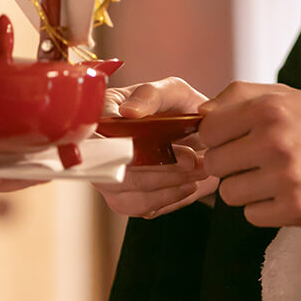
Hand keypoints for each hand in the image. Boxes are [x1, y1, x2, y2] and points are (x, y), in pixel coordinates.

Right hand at [95, 77, 218, 217]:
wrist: (205, 137)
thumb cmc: (182, 109)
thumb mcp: (173, 92)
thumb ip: (150, 96)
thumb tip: (128, 113)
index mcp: (105, 113)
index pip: (94, 132)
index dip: (118, 143)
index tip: (152, 145)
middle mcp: (101, 148)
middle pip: (110, 169)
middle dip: (155, 168)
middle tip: (191, 159)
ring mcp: (109, 176)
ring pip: (124, 194)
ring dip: (166, 185)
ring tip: (197, 170)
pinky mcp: (126, 198)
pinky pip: (139, 208)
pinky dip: (168, 198)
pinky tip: (188, 184)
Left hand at [199, 82, 300, 227]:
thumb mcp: (285, 96)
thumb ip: (239, 95)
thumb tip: (201, 112)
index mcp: (269, 109)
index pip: (208, 129)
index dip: (217, 136)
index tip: (233, 139)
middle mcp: (276, 141)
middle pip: (213, 163)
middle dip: (229, 164)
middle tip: (254, 161)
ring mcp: (286, 177)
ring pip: (228, 193)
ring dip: (245, 189)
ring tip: (270, 178)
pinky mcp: (295, 208)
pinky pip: (251, 215)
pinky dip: (264, 208)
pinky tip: (283, 194)